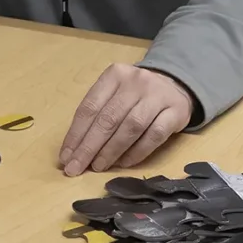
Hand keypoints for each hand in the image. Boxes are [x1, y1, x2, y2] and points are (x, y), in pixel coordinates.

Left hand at [59, 64, 194, 176]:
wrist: (175, 86)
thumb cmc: (136, 95)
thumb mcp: (114, 94)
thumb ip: (96, 116)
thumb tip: (75, 151)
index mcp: (115, 75)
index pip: (90, 107)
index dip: (76, 134)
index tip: (66, 157)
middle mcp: (136, 82)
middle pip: (108, 118)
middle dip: (89, 147)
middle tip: (76, 168)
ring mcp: (158, 96)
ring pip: (130, 127)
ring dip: (111, 151)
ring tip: (98, 167)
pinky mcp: (176, 112)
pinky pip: (154, 135)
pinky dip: (137, 152)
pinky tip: (124, 164)